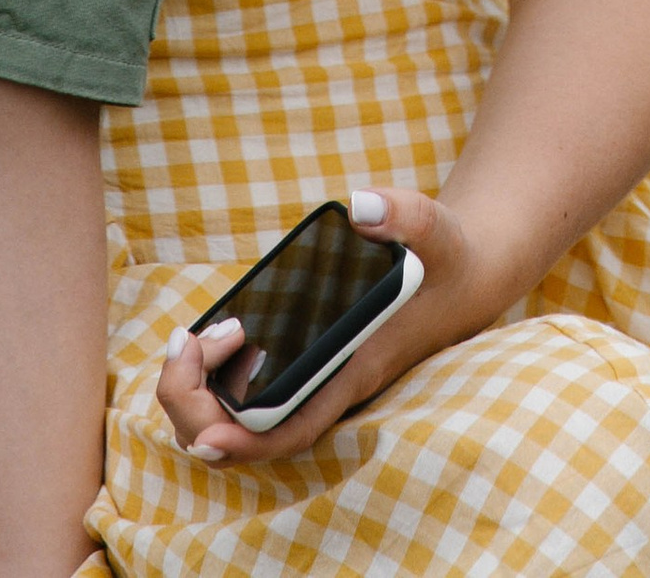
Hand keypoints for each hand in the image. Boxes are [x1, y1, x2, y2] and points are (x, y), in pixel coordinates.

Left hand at [155, 188, 485, 465]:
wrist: (463, 281)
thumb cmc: (445, 260)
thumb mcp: (435, 228)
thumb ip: (403, 213)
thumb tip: (359, 206)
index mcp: (355, 370)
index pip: (294, 428)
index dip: (245, 442)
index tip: (204, 435)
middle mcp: (330, 390)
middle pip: (248, 436)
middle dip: (197, 405)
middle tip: (187, 343)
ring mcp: (317, 385)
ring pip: (240, 424)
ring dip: (199, 396)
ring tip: (188, 341)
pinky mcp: (310, 371)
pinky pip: (249, 401)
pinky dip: (214, 383)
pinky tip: (206, 341)